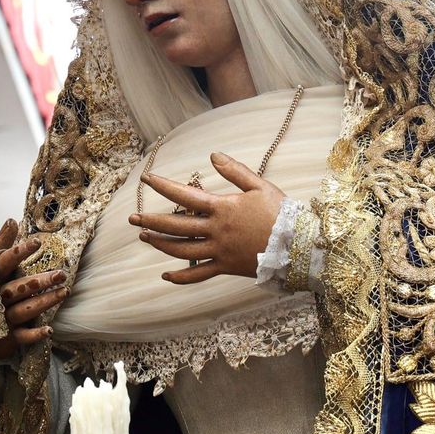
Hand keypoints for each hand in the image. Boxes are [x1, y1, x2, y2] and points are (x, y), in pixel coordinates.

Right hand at [0, 218, 67, 358]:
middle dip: (39, 281)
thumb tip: (12, 220)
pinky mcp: (5, 338)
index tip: (37, 242)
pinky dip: (34, 335)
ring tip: (64, 292)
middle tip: (61, 273)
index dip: (18, 253)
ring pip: (22, 310)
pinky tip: (49, 330)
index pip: (2, 263)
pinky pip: (20, 337)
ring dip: (43, 302)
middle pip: (17, 288)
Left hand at [129, 152, 285, 282]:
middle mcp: (216, 231)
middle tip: (133, 217)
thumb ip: (235, 171)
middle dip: (152, 221)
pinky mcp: (226, 268)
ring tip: (144, 237)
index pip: (184, 195)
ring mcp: (220, 252)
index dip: (163, 186)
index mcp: (222, 208)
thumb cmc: (282, 213)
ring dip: (161, 244)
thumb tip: (212, 155)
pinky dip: (181, 278)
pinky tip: (165, 275)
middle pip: (176, 226)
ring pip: (182, 251)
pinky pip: (199, 275)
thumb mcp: (260, 186)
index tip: (146, 179)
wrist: (301, 246)